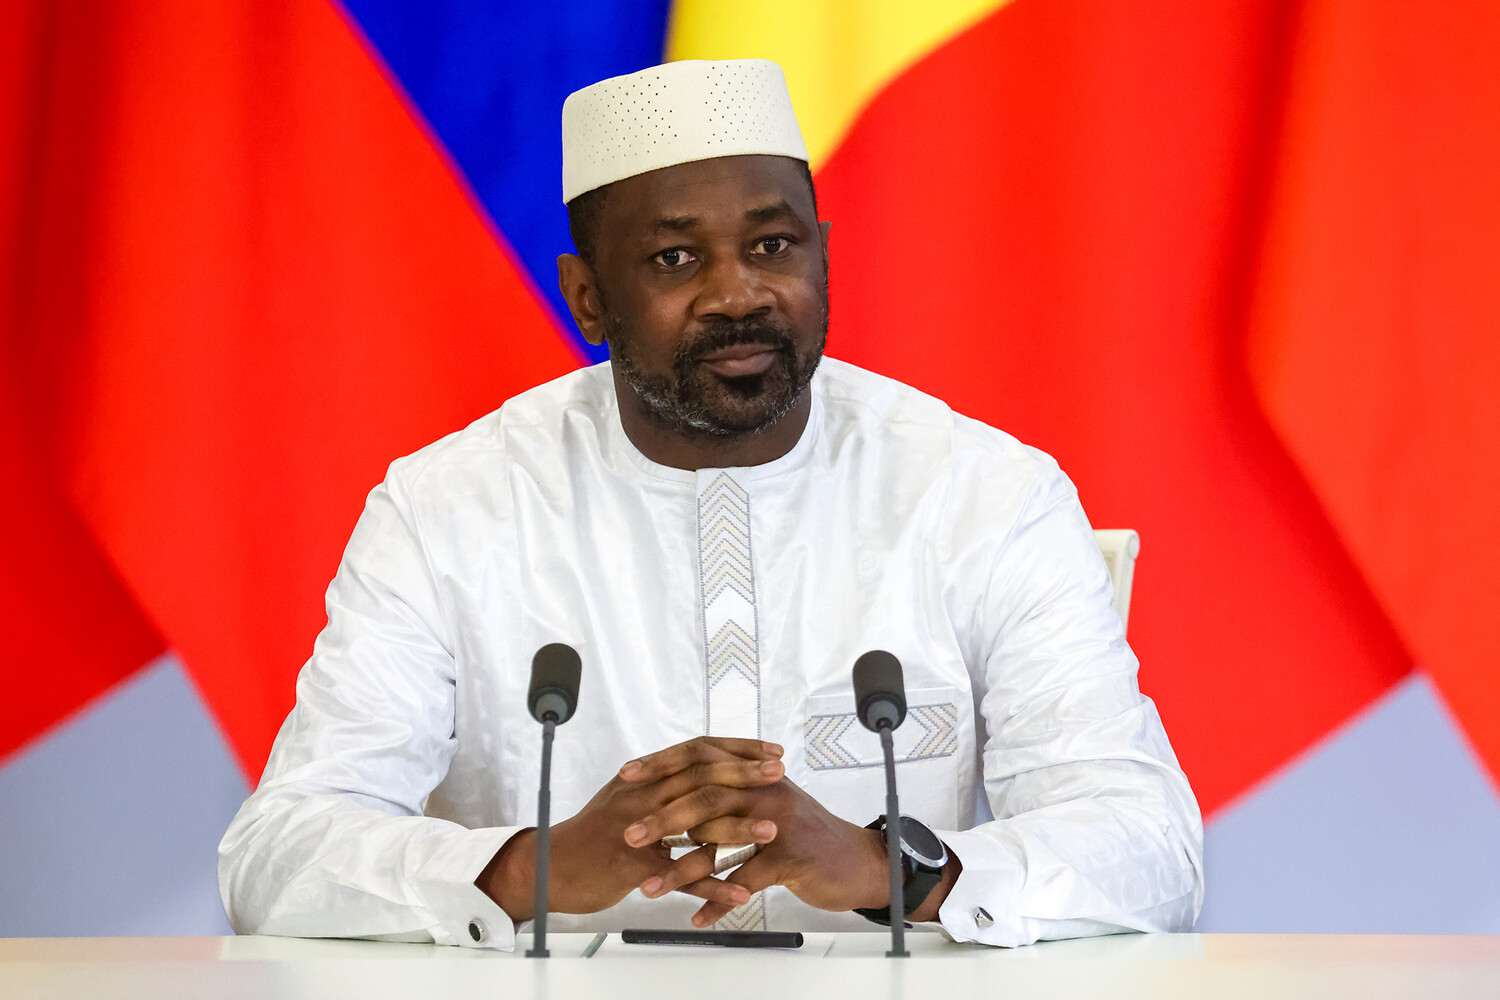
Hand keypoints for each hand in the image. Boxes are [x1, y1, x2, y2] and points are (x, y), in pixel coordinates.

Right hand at [477, 736, 783, 920]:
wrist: (548, 868)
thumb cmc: (590, 836)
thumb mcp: (624, 798)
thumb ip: (658, 784)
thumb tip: (696, 770)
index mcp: (643, 777)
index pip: (696, 751)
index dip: (735, 748)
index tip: (771, 749)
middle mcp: (640, 795)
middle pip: (700, 777)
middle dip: (744, 773)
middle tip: (780, 773)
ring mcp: (636, 830)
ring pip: (695, 824)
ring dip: (738, 828)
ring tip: (774, 831)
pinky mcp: (632, 866)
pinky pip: (680, 876)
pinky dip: (713, 886)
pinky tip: (742, 893)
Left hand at [619, 767, 893, 925]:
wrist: (854, 860)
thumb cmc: (803, 835)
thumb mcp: (766, 806)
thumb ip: (728, 796)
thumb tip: (680, 795)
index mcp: (753, 773)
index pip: (700, 759)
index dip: (662, 765)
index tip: (626, 776)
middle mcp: (765, 790)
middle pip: (705, 798)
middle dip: (662, 819)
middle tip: (630, 837)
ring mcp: (779, 822)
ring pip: (721, 842)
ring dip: (682, 868)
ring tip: (651, 888)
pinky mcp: (791, 856)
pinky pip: (747, 880)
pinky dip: (721, 902)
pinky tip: (698, 917)